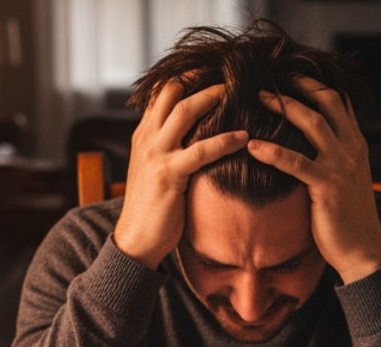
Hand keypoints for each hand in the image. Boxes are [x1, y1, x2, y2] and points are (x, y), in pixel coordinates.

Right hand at [113, 81, 247, 269]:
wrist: (136, 240)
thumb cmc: (151, 209)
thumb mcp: (154, 170)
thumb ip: (167, 149)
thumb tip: (196, 138)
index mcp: (143, 135)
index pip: (161, 94)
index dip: (185, 78)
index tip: (210, 72)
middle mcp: (146, 139)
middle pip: (171, 92)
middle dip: (201, 79)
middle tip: (229, 75)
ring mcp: (156, 155)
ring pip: (185, 112)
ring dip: (213, 98)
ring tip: (238, 94)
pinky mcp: (169, 174)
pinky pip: (201, 150)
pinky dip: (225, 140)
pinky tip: (243, 138)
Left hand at [246, 77, 380, 283]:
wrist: (364, 251)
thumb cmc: (349, 220)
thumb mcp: (346, 181)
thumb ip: (333, 159)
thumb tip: (309, 149)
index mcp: (357, 145)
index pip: (339, 103)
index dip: (315, 86)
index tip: (291, 77)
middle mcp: (352, 149)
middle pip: (327, 102)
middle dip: (300, 86)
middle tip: (272, 79)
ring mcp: (341, 166)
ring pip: (313, 123)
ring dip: (285, 108)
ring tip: (260, 98)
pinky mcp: (327, 186)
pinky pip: (296, 162)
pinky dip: (272, 151)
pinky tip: (252, 146)